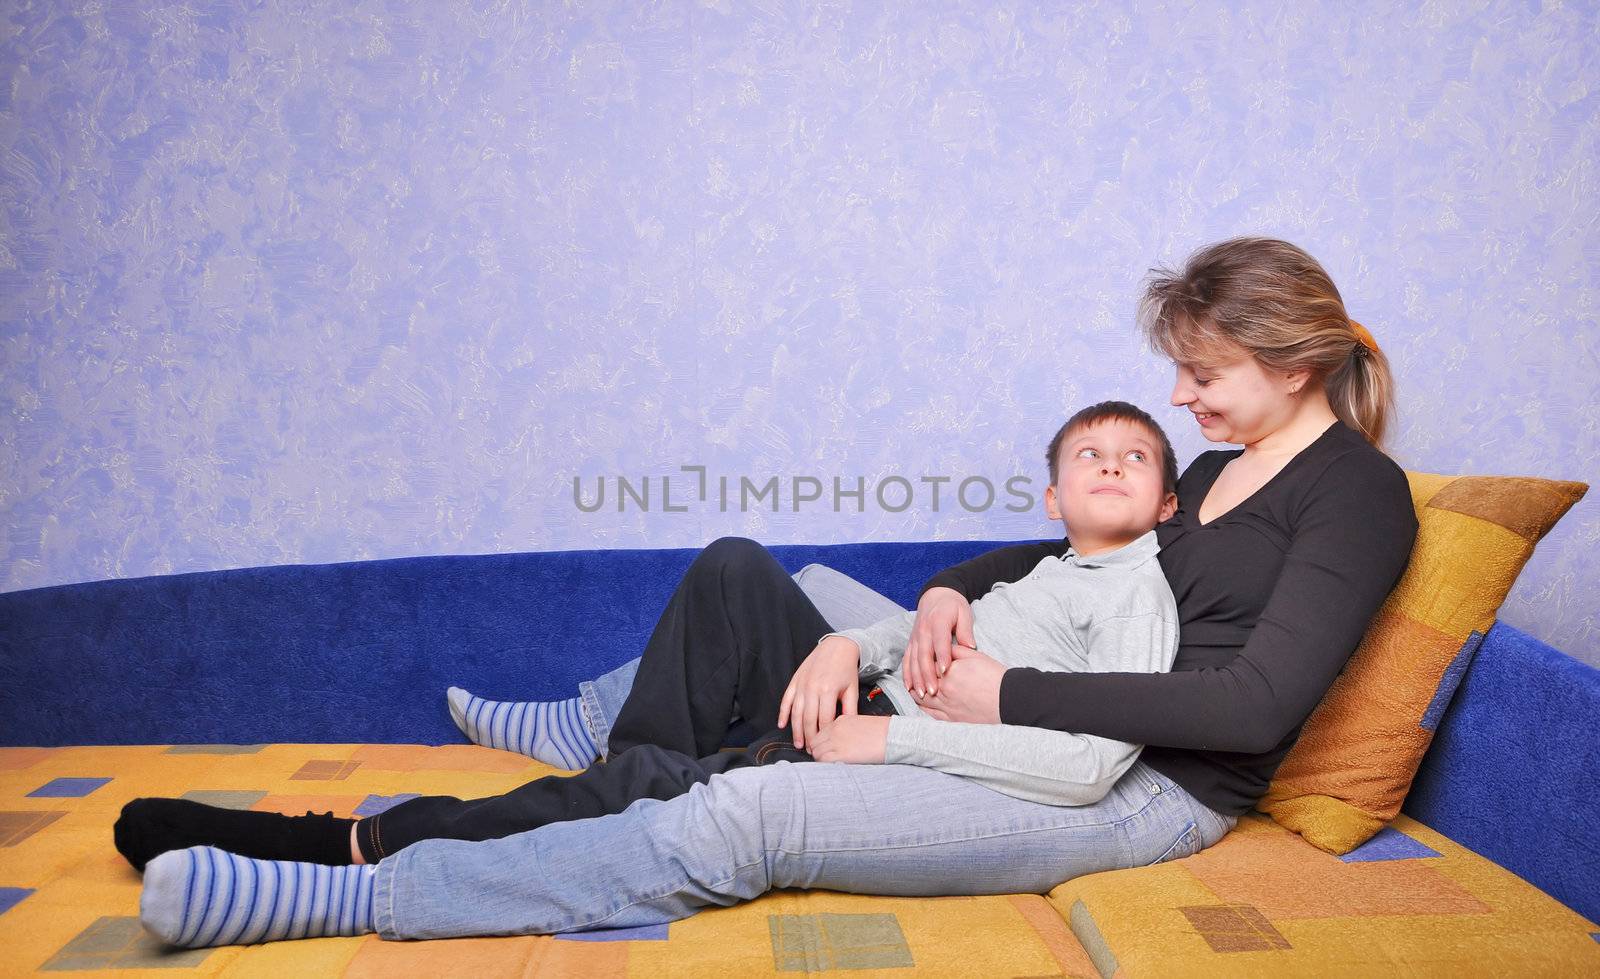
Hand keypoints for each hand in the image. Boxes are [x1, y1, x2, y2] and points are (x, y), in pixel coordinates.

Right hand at [778, 635, 859, 749]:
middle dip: (810, 738)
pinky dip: (783, 713)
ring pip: (796, 713)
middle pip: (809, 720)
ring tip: (798, 744)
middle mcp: (812, 688)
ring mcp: (802, 685)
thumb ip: (850, 709)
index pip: (824, 720)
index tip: (825, 747)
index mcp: (828, 691)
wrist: (836, 646)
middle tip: (811, 751)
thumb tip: (848, 729)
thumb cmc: (846, 669)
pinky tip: (781, 725)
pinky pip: (786, 700)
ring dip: (796, 730)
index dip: (824, 736)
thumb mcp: (852, 689)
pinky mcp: (795, 681)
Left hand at [808, 714, 889, 763]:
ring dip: (821, 759)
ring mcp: (837, 741)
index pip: (820, 732)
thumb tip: (839, 744)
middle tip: (827, 760)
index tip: (826, 750)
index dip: (821, 743)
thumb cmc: (884, 732)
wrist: (894, 737)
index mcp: (841, 720)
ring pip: (817, 752)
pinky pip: (823, 760)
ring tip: (832, 765)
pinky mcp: (841, 753)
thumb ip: (846, 731)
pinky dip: (825, 765)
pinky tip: (834, 767)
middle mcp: (835, 729)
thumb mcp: (861, 725)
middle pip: (815, 742)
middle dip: (819, 751)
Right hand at [902, 586, 974, 701]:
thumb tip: (970, 647)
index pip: (940, 641)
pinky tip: (909, 687)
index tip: (945, 671)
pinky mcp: (911, 642)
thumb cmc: (953, 605)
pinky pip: (907, 659)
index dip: (942, 657)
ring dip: (916, 678)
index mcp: (938, 621)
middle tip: (934, 691)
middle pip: (924, 655)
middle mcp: (923, 630)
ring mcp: (915, 636)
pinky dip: (906, 674)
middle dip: (927, 674)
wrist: (936, 594)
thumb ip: (966, 630)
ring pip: (913, 660)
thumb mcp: (964, 612)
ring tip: (921, 694)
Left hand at [917, 643, 1004, 723]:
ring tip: (915, 686)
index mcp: (949, 671)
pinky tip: (922, 702)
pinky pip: (930, 714)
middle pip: (922, 681)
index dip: (926, 659)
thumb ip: (956, 650)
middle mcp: (944, 690)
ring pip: (922, 699)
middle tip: (916, 670)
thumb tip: (943, 647)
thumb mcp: (976, 656)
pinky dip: (923, 707)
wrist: (1008, 701)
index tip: (926, 657)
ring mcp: (946, 706)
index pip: (928, 663)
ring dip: (916, 691)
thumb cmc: (995, 677)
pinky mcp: (951, 719)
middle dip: (918, 675)